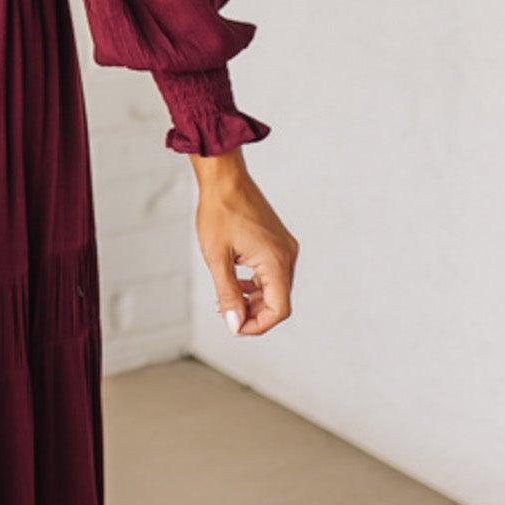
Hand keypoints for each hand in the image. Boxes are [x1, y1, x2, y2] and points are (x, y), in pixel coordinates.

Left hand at [189, 151, 297, 336]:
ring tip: (228, 300)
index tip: (234, 326)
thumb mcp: (217, 258)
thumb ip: (228, 294)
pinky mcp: (279, 242)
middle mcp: (287, 256)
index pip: (280, 310)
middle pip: (280, 302)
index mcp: (276, 262)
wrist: (225, 179)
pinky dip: (258, 284)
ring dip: (255, 300)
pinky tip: (237, 283)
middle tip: (226, 313)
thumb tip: (234, 324)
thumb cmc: (218, 213)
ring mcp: (285, 248)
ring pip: (277, 288)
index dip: (258, 325)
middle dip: (254, 313)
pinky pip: (273, 273)